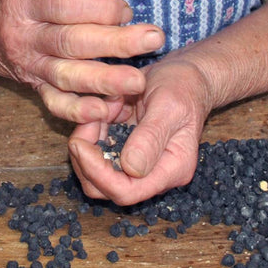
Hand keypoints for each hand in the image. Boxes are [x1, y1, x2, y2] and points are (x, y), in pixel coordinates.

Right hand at [0, 0, 164, 122]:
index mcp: (25, 1)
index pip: (67, 5)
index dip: (101, 7)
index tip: (126, 9)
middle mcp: (26, 36)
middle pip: (73, 41)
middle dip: (116, 42)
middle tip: (153, 39)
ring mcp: (30, 65)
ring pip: (68, 76)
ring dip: (104, 81)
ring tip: (137, 82)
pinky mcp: (34, 86)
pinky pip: (55, 103)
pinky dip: (79, 111)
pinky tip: (104, 111)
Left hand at [67, 58, 210, 204]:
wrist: (187, 75)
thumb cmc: (184, 87)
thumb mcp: (168, 107)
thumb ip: (151, 138)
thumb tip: (131, 169)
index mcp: (172, 170)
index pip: (127, 192)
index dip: (98, 173)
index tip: (80, 143)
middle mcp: (154, 173)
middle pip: (103, 188)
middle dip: (85, 158)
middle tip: (86, 122)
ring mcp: (137, 163)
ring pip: (94, 170)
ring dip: (88, 140)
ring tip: (103, 108)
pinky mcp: (124, 149)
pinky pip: (97, 149)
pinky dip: (92, 130)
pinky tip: (106, 107)